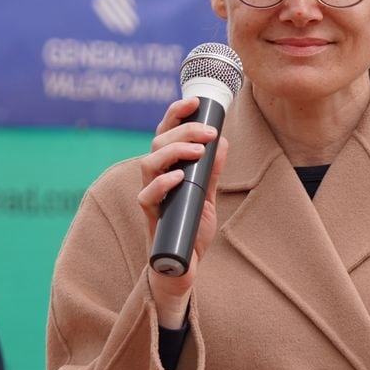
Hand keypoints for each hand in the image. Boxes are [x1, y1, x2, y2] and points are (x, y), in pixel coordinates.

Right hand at [136, 95, 227, 328]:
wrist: (184, 268)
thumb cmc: (191, 230)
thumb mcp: (207, 196)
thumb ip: (211, 171)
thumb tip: (222, 142)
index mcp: (167, 168)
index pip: (165, 133)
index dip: (175, 114)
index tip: (194, 101)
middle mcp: (154, 179)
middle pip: (157, 143)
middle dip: (183, 130)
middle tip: (209, 132)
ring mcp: (150, 198)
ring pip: (148, 163)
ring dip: (174, 152)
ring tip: (198, 151)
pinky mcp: (151, 219)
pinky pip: (147, 196)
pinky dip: (162, 183)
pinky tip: (179, 177)